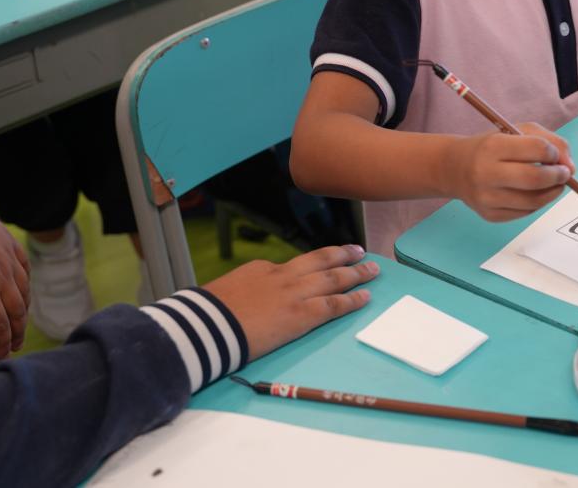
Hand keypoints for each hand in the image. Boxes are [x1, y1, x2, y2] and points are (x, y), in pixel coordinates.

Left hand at [0, 200, 29, 357]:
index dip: (2, 342)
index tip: (2, 353)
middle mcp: (2, 278)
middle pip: (18, 311)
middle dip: (18, 331)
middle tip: (15, 344)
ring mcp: (9, 260)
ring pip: (25, 291)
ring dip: (24, 310)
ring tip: (20, 320)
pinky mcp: (11, 245)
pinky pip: (25, 269)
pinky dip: (26, 283)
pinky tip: (23, 288)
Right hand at [202, 245, 378, 361]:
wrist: (205, 325)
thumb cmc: (204, 314)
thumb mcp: (220, 294)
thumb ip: (239, 295)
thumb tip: (238, 305)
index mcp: (261, 270)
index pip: (290, 267)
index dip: (310, 268)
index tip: (320, 266)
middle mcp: (282, 276)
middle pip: (320, 262)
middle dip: (342, 256)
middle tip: (359, 251)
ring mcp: (294, 293)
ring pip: (333, 278)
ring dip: (355, 273)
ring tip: (372, 269)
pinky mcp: (301, 314)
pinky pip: (334, 305)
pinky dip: (352, 300)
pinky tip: (365, 297)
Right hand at [450, 123, 573, 221]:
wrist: (454, 168)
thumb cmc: (492, 147)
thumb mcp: (517, 132)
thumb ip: (550, 141)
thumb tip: (571, 168)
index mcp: (494, 146)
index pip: (537, 148)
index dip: (554, 153)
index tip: (555, 155)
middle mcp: (486, 172)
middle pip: (535, 179)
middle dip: (558, 176)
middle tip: (565, 174)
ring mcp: (487, 197)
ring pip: (533, 201)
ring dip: (552, 192)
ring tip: (554, 184)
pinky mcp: (489, 215)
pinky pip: (524, 213)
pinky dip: (537, 204)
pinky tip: (534, 193)